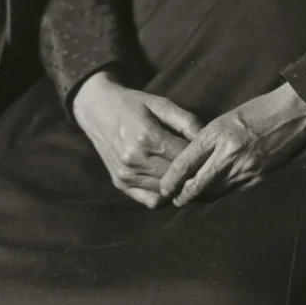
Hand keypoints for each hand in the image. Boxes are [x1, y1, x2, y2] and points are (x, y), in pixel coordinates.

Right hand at [72, 71, 202, 207]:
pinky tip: (168, 182)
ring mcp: (126, 174)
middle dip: (192, 172)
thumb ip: (185, 121)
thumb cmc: (132, 104)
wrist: (96, 109)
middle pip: (176, 176)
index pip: (184, 156)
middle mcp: (135, 159)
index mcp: (147, 136)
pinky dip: (163, 195)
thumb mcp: (160, 104)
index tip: (208, 153)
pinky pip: (150, 200)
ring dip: (179, 185)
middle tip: (202, 166)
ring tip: (187, 174)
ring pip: (166, 190)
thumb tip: (206, 139)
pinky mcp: (120, 183)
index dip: (200, 155)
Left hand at [159, 83, 305, 207]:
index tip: (163, 187)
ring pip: (214, 192)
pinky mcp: (257, 178)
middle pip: (198, 184)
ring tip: (188, 198)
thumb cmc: (257, 111)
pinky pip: (231, 191)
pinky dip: (218, 194)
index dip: (172, 178)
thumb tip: (190, 160)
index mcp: (217, 133)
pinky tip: (212, 193)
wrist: (292, 115)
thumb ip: (207, 139)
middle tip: (173, 199)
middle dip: (183, 195)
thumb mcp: (224, 118)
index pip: (186, 162)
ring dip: (199, 197)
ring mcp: (244, 168)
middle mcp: (229, 153)